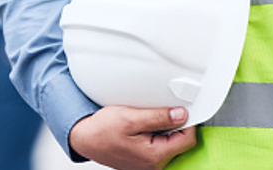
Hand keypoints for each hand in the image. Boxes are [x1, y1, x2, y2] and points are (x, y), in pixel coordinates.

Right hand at [69, 106, 196, 169]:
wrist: (84, 138)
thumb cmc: (102, 130)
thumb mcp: (130, 117)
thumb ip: (158, 117)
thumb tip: (182, 115)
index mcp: (154, 155)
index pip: (187, 139)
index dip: (187, 121)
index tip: (178, 108)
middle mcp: (154, 164)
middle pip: (180, 142)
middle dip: (173, 125)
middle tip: (156, 112)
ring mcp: (149, 164)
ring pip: (169, 144)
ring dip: (163, 129)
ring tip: (145, 120)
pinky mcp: (143, 161)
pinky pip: (158, 147)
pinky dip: (154, 135)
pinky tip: (141, 128)